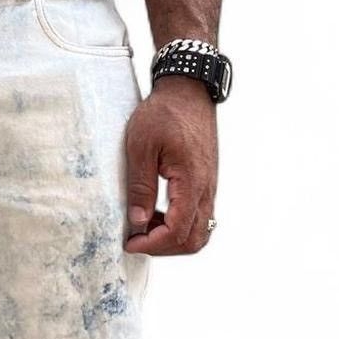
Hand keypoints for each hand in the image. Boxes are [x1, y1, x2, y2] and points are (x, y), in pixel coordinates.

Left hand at [124, 77, 217, 255]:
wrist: (188, 90)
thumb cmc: (163, 113)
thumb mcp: (140, 146)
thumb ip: (140, 186)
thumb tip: (138, 222)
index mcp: (191, 182)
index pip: (177, 232)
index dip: (152, 244)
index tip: (129, 242)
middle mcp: (206, 189)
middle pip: (193, 241)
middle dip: (162, 248)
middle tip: (136, 239)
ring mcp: (209, 187)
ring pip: (199, 232)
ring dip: (172, 239)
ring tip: (145, 226)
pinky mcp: (206, 183)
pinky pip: (199, 218)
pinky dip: (179, 226)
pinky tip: (157, 214)